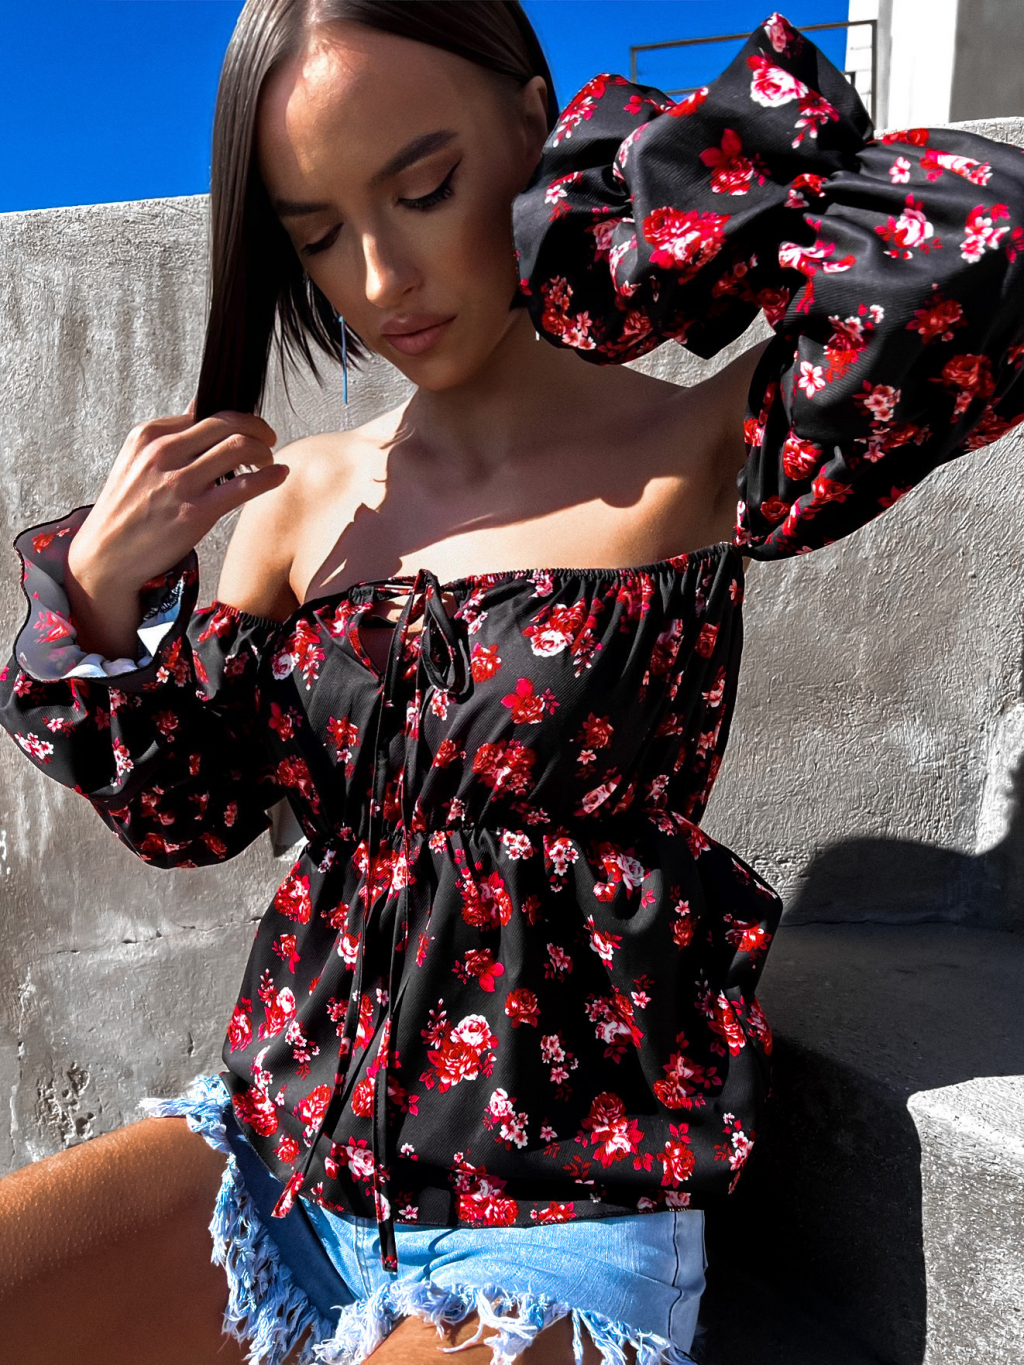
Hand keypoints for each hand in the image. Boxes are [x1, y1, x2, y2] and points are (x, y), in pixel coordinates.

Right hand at [68, 401, 286, 595]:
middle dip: (257, 427)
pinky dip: (269, 476)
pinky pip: (245, 485)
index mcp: (149, 434)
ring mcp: (179, 482)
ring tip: (268, 461)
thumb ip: (169, 438)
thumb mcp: (136, 461)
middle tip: (268, 439)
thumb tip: (200, 409)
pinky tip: (279, 475)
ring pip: (239, 446)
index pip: (206, 412)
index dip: (236, 420)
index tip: (248, 431)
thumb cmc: (126, 511)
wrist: (106, 555)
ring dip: (264, 450)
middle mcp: (163, 452)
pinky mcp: (195, 512)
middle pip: (227, 422)